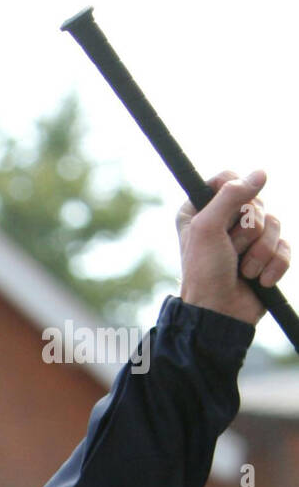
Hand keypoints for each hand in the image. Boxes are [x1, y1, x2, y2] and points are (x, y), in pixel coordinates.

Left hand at [178, 170, 290, 324]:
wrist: (219, 312)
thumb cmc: (205, 272)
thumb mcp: (207, 229)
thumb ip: (230, 196)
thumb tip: (261, 173)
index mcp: (200, 211)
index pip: (227, 179)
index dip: (234, 193)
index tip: (227, 214)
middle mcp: (223, 221)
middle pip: (256, 202)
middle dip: (248, 231)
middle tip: (231, 250)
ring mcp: (247, 239)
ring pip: (275, 224)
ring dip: (260, 252)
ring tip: (243, 270)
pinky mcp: (266, 256)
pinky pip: (286, 247)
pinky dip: (274, 265)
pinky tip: (257, 280)